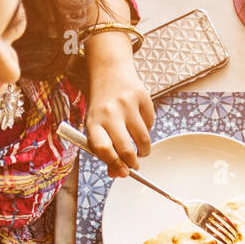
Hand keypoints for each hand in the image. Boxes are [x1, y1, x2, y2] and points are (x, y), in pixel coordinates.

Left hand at [84, 56, 154, 177]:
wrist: (108, 70)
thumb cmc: (102, 105)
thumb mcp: (96, 125)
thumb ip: (105, 150)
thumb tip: (118, 173)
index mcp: (93, 121)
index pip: (103, 148)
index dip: (114, 164)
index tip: (122, 172)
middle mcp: (109, 112)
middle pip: (126, 149)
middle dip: (133, 163)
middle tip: (134, 165)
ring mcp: (127, 104)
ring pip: (143, 141)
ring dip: (143, 150)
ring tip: (139, 147)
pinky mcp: (142, 97)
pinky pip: (151, 125)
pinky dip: (147, 129)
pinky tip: (138, 120)